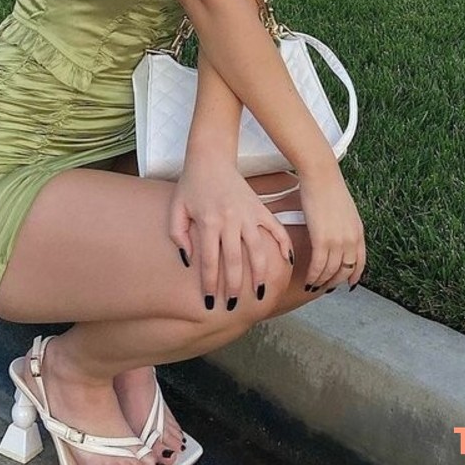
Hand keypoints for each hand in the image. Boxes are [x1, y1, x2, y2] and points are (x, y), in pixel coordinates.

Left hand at [169, 156, 293, 306]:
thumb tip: (188, 262)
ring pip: (259, 249)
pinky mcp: (260, 207)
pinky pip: (276, 229)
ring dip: (261, 273)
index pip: (210, 262)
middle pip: (235, 261)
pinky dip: (284, 245)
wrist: (211, 157)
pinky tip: (288, 263)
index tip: (210, 304)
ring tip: (262, 294)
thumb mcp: (176, 209)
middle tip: (235, 306)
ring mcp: (248, 213)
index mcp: (208, 222)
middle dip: (235, 287)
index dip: (210, 285)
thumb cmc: (191, 185)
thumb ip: (178, 236)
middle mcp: (230, 219)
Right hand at [298, 168, 364, 289]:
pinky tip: (308, 280)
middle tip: (325, 286)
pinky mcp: (322, 239)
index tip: (348, 284)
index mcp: (358, 231)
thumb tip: (338, 233)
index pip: (360, 262)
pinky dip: (314, 276)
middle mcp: (351, 239)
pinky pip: (319, 266)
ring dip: (322, 281)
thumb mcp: (344, 209)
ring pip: (331, 271)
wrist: (320, 174)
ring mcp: (338, 241)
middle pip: (346, 270)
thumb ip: (345, 225)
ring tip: (313, 285)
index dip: (354, 275)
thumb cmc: (328, 186)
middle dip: (335, 281)